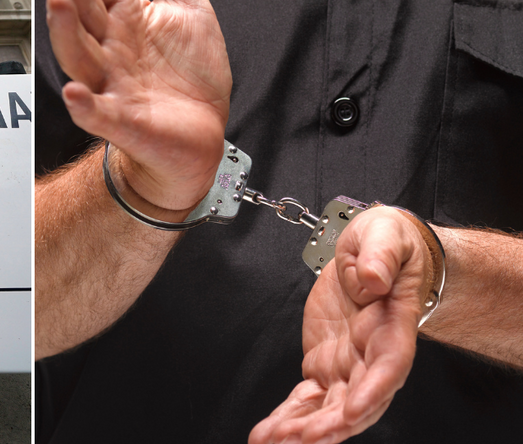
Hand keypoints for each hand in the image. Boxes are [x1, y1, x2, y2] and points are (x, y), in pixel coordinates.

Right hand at [46, 0, 231, 210]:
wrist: (200, 134)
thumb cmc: (188, 74)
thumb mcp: (187, 6)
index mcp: (125, 17)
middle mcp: (111, 48)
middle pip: (85, 12)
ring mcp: (113, 84)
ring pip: (80, 56)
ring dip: (67, 31)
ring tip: (59, 2)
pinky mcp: (123, 122)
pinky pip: (97, 114)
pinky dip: (84, 105)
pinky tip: (73, 92)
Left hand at [249, 207, 431, 443]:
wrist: (372, 252)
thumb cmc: (388, 244)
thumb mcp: (385, 236)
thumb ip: (379, 257)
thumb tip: (371, 278)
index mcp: (392, 326)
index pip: (387, 367)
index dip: (372, 393)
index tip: (352, 412)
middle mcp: (371, 355)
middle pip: (356, 401)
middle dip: (330, 425)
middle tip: (301, 439)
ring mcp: (348, 365)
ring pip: (328, 408)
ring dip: (303, 429)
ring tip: (273, 442)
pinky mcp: (325, 365)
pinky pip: (307, 398)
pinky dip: (288, 417)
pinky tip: (268, 434)